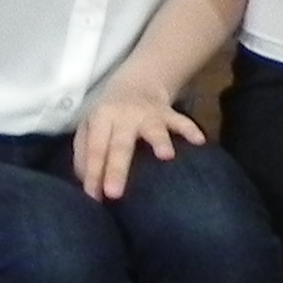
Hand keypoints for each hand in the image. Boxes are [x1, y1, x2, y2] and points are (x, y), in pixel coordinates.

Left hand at [75, 79, 205, 199]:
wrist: (137, 83)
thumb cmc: (109, 116)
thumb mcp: (89, 128)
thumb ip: (84, 155)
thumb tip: (88, 186)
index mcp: (101, 119)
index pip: (95, 149)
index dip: (93, 173)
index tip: (94, 198)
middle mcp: (124, 116)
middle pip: (120, 145)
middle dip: (116, 169)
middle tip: (114, 194)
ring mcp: (148, 114)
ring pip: (154, 129)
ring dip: (159, 141)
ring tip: (166, 156)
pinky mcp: (169, 113)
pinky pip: (181, 121)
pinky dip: (190, 130)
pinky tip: (199, 141)